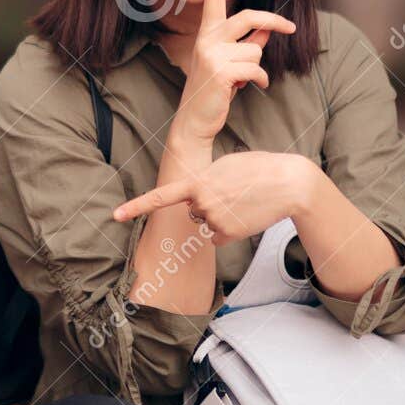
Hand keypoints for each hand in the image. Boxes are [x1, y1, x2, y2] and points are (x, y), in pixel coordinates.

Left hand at [112, 151, 319, 244]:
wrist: (288, 183)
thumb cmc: (258, 169)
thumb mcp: (225, 165)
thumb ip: (204, 180)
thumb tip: (194, 200)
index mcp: (197, 182)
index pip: (160, 196)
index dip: (137, 207)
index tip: (115, 216)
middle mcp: (202, 203)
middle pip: (192, 211)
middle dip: (206, 205)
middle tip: (232, 192)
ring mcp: (214, 220)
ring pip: (205, 225)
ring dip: (219, 217)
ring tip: (242, 202)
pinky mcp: (228, 235)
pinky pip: (217, 238)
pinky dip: (228, 231)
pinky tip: (245, 216)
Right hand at [170, 0, 294, 142]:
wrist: (194, 121)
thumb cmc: (213, 91)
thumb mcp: (229, 63)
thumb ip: (247, 44)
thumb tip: (267, 31)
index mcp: (207, 34)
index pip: (215, 0)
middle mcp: (207, 39)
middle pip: (249, 17)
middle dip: (273, 21)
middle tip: (291, 28)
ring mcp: (212, 54)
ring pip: (256, 50)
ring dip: (256, 69)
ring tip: (242, 82)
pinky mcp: (221, 71)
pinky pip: (256, 69)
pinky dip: (259, 81)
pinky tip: (248, 90)